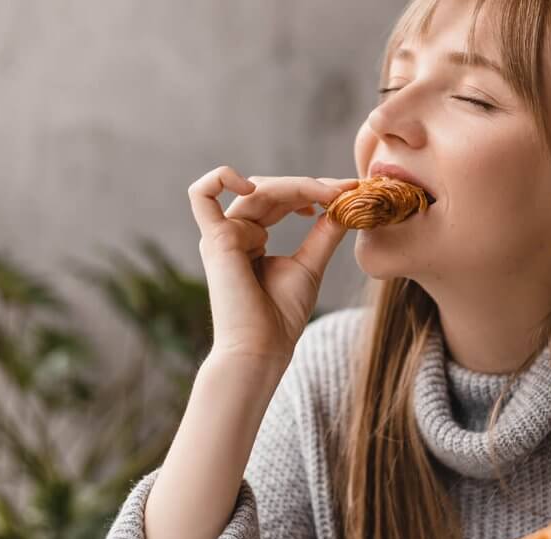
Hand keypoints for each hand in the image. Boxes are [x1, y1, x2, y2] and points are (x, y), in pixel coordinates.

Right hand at [187, 167, 357, 364]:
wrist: (263, 349)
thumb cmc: (281, 317)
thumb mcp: (310, 265)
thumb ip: (324, 233)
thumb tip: (343, 205)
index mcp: (252, 238)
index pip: (280, 199)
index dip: (314, 190)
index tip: (349, 192)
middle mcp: (234, 233)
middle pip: (271, 189)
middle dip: (311, 186)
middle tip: (346, 190)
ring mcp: (222, 234)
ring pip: (257, 189)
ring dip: (297, 186)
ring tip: (329, 196)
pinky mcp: (216, 240)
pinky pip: (202, 193)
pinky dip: (222, 177)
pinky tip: (255, 186)